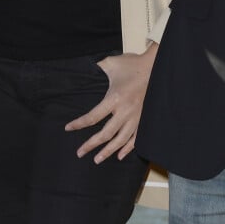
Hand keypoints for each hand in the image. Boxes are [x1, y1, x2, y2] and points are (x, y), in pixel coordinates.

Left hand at [65, 44, 157, 163]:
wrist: (155, 66)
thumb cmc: (132, 64)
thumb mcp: (111, 63)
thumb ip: (96, 68)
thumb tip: (81, 69)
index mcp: (115, 98)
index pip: (93, 117)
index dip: (79, 124)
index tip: (68, 128)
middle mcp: (125, 110)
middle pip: (105, 134)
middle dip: (91, 145)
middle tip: (79, 153)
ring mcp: (136, 117)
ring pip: (120, 140)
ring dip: (108, 151)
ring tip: (96, 160)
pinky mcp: (144, 119)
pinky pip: (136, 139)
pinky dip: (127, 149)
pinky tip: (119, 156)